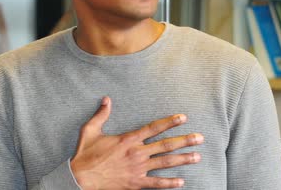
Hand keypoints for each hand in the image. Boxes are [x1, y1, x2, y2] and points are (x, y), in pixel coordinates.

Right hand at [70, 97, 203, 189]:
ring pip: (165, 163)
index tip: (183, 117)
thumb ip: (101, 114)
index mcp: (128, 139)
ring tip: (198, 157)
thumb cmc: (85, 154)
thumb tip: (106, 99)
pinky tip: (182, 182)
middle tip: (200, 138)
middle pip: (166, 145)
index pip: (153, 128)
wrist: (80, 178)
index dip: (170, 122)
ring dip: (183, 159)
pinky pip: (156, 184)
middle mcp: (136, 153)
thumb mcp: (89, 130)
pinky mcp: (135, 183)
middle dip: (185, 141)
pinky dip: (170, 183)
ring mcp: (138, 169)